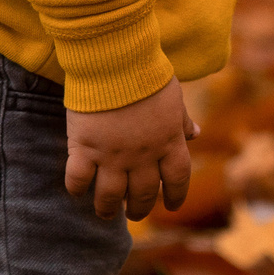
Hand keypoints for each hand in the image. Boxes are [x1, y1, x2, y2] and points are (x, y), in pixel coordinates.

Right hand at [64, 75, 198, 220]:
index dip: (176, 196)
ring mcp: (112, 155)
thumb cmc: (147, 76)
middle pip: (144, 194)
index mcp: (169, 142)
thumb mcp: (173, 99)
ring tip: (105, 213)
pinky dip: (77, 189)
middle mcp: (143, 155)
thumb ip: (182, 121)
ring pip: (110, 196)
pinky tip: (78, 192)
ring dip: (108, 209)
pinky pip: (78, 179)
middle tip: (133, 213)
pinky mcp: (85, 148)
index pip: (178, 180)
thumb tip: (197, 134)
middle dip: (140, 209)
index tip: (171, 206)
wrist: (116, 61)